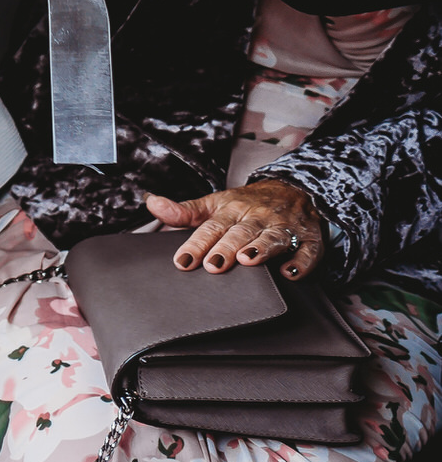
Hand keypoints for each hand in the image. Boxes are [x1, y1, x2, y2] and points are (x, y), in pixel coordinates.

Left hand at [148, 181, 326, 279]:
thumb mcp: (214, 203)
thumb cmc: (247, 203)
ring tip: (249, 260)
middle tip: (213, 265)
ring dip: (261, 249)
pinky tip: (290, 272)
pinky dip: (302, 261)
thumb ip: (184, 211)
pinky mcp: (308, 238)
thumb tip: (152, 204)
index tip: (182, 261)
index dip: (196, 244)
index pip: (211, 227)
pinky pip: (308, 250)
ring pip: (273, 237)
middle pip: (240, 232)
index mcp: (232, 210)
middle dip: (227, 248)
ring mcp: (284, 226)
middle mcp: (257, 217)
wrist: (292, 190)